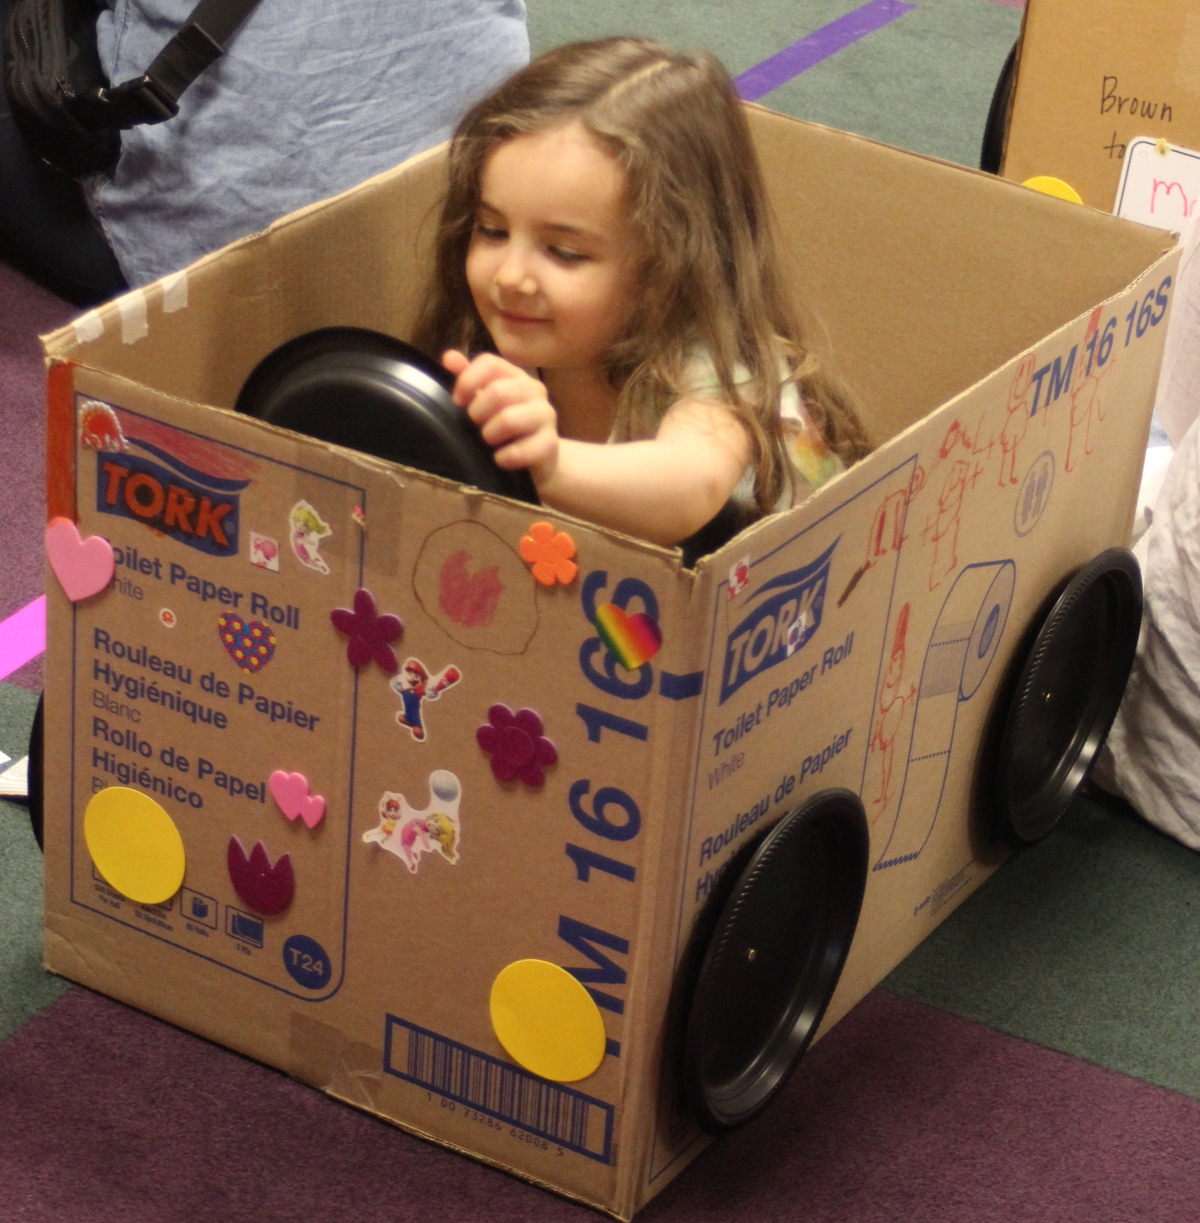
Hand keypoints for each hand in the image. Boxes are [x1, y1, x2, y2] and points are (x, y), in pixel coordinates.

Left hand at [443, 351, 559, 482]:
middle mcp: (535, 391)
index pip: (490, 363)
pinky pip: (519, 451)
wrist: (540, 460)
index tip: (458, 401)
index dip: (467, 381)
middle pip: (498, 391)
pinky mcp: (550, 444)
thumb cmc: (507, 428)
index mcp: (516, 376)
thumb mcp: (485, 402)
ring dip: (489, 435)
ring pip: (508, 420)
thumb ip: (469, 380)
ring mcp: (546, 416)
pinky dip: (503, 458)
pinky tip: (500, 459)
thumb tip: (449, 358)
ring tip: (489, 441)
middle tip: (475, 425)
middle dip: (477, 412)